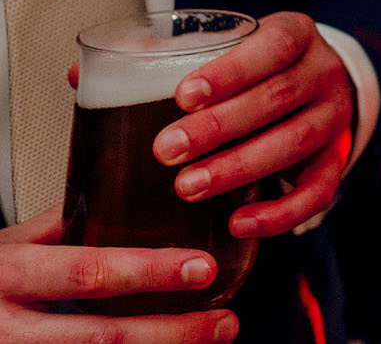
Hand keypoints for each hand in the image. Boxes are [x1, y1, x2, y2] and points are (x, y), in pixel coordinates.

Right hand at [0, 209, 236, 341]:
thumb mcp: (7, 246)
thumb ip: (61, 227)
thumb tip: (126, 188)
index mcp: (8, 276)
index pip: (85, 274)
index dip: (146, 273)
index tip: (201, 267)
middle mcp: (8, 328)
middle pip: (100, 339)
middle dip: (171, 333)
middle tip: (223, 322)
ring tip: (210, 340)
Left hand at [151, 13, 353, 238]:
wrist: (309, 87)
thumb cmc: (250, 69)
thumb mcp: (218, 50)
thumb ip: (157, 60)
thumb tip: (78, 74)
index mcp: (295, 35)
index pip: (273, 45)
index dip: (231, 71)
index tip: (182, 95)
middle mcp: (323, 72)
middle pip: (279, 96)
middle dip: (220, 126)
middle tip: (166, 150)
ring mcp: (335, 117)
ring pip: (297, 141)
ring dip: (240, 167)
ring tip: (188, 188)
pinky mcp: (336, 160)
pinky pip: (319, 190)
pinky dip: (281, 211)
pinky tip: (239, 222)